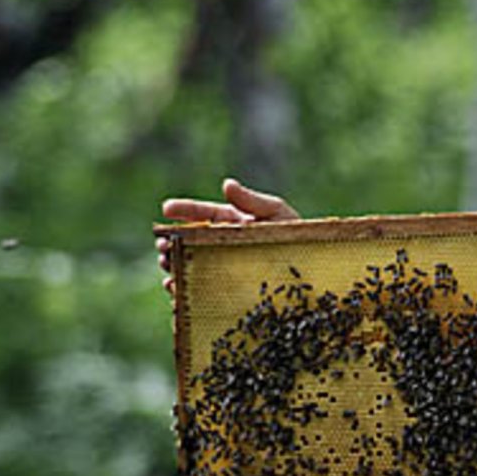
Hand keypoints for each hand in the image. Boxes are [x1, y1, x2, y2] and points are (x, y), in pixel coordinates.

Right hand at [156, 178, 299, 290]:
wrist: (313, 269)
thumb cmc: (297, 236)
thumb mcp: (277, 214)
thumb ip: (252, 201)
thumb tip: (227, 184)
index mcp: (231, 222)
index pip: (201, 213)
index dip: (183, 210)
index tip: (166, 209)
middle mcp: (222, 244)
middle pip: (188, 241)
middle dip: (171, 242)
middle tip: (163, 245)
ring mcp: (222, 266)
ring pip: (188, 264)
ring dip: (173, 265)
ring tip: (168, 265)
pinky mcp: (226, 290)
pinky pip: (199, 290)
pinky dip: (183, 290)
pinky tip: (176, 289)